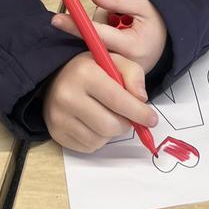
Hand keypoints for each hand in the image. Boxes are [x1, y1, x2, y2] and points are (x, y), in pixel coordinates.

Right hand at [42, 51, 157, 153]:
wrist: (57, 78)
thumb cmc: (91, 69)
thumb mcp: (114, 60)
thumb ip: (133, 74)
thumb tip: (142, 99)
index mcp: (84, 73)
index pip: (117, 99)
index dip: (138, 112)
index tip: (152, 119)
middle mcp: (67, 95)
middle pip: (109, 125)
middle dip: (126, 124)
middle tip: (129, 117)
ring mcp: (59, 116)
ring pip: (100, 139)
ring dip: (112, 133)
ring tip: (109, 116)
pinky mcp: (56, 133)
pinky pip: (88, 147)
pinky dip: (99, 139)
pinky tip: (95, 124)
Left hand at [51, 0, 167, 73]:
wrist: (167, 44)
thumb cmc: (155, 23)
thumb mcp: (142, 4)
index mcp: (132, 47)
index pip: (98, 35)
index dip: (77, 26)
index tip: (56, 20)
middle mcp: (123, 64)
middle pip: (94, 40)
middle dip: (101, 22)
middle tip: (118, 16)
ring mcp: (118, 73)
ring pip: (95, 46)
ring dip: (102, 31)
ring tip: (122, 28)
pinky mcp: (113, 76)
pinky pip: (99, 53)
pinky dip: (104, 41)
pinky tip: (118, 38)